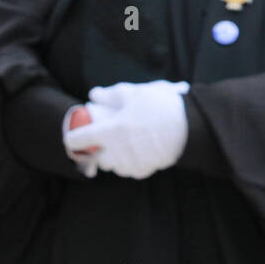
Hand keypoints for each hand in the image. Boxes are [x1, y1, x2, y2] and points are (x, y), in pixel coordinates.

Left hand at [63, 80, 190, 179]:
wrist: (191, 127)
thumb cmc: (161, 107)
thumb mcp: (135, 93)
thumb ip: (110, 95)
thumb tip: (94, 95)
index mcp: (111, 131)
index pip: (78, 140)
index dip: (73, 136)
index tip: (75, 134)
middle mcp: (117, 151)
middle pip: (96, 158)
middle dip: (97, 150)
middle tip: (105, 139)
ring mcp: (131, 163)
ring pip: (112, 166)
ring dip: (114, 157)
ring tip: (124, 144)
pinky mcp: (144, 170)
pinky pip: (130, 170)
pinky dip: (130, 162)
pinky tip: (138, 151)